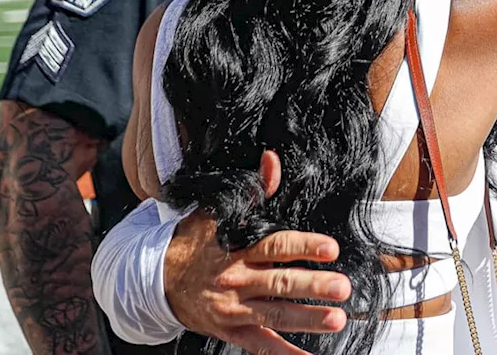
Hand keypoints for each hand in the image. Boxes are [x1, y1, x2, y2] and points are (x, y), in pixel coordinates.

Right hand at [163, 152, 351, 354]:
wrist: (154, 282)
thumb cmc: (192, 243)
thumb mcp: (215, 213)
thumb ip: (252, 190)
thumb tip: (272, 160)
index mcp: (237, 250)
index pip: (275, 247)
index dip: (304, 246)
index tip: (331, 248)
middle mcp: (237, 281)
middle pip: (279, 284)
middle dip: (312, 287)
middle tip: (341, 287)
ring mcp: (234, 310)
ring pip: (274, 316)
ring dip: (306, 319)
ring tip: (336, 320)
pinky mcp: (231, 331)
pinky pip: (261, 345)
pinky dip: (285, 354)